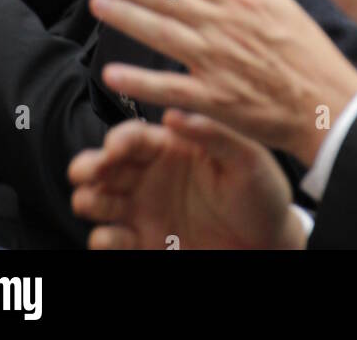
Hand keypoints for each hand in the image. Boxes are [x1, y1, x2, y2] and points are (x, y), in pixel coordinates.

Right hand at [69, 113, 303, 249]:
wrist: (269, 244)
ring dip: (87, 199)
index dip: (119, 139)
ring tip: (92, 201)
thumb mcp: (246, 158)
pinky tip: (110, 236)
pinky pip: (109, 240)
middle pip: (105, 164)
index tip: (113, 148)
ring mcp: (144, 209)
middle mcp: (152, 174)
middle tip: (87, 172)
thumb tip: (173, 112)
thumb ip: (212, 134)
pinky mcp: (143, 242)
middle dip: (89, 165)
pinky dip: (101, 239)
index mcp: (174, 145)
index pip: (136, 136)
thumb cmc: (261, 191)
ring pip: (98, 199)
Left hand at [87, 0, 356, 166]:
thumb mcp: (279, 4)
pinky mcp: (215, 98)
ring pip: (161, 33)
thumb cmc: (308, 53)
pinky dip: (139, 81)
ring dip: (125, 18)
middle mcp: (225, 24)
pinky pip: (168, 87)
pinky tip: (113, 74)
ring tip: (97, 5)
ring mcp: (217, 61)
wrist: (327, 103)